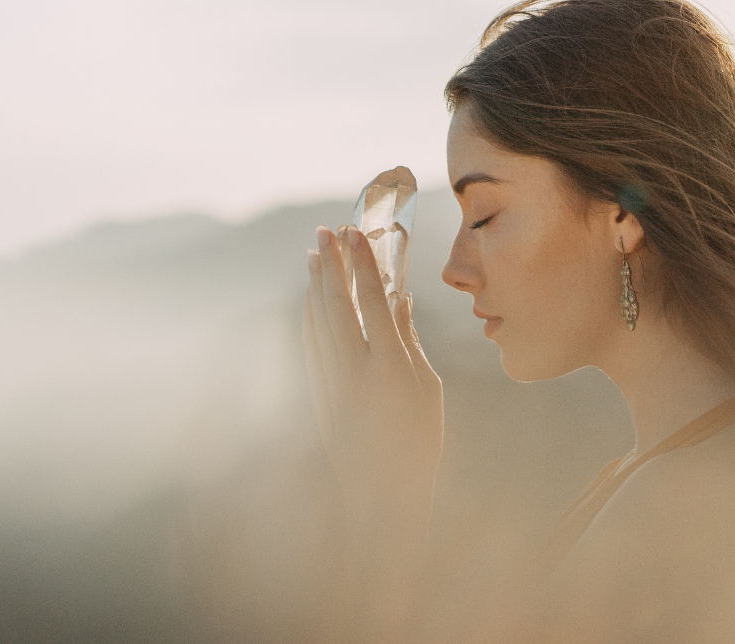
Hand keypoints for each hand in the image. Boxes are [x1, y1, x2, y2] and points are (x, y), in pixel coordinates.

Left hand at [303, 224, 443, 524]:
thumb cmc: (418, 441)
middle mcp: (355, 372)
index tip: (356, 232)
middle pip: (336, 304)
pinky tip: (310, 297)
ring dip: (315, 284)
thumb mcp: (426, 388)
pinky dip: (308, 314)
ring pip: (316, 320)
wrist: (381, 494)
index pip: (372, 302)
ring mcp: (330, 384)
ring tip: (314, 254)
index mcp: (390, 368)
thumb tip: (399, 300)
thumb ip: (409, 340)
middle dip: (330, 263)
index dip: (362, 263)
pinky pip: (309, 343)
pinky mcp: (317, 394)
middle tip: (326, 231)